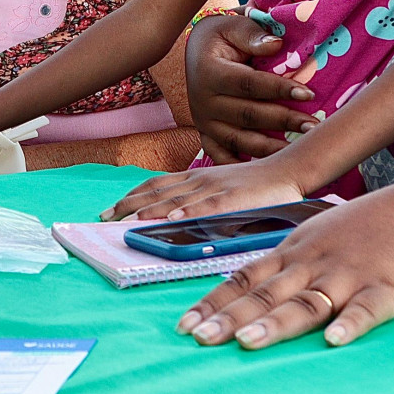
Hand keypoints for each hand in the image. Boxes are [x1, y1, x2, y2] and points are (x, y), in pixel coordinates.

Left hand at [103, 159, 306, 221]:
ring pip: (176, 200)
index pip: (156, 184)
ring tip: (126, 222)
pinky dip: (186, 213)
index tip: (110, 209)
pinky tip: (170, 220)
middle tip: (104, 220)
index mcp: (196, 177)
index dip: (131, 196)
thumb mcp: (222, 187)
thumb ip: (200, 200)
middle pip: (157, 193)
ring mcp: (216, 188)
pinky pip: (206, 206)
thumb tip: (175, 218)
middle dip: (128, 206)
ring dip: (148, 212)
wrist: (289, 170)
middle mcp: (200, 180)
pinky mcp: (233, 198)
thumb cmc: (257, 185)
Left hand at [175, 188, 393, 349]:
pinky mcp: (384, 290)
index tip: (184, 325)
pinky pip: (365, 309)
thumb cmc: (356, 232)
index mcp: (292, 255)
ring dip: (278, 324)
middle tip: (201, 339)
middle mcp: (312, 265)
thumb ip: (277, 269)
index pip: (244, 280)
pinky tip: (334, 340)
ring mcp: (347, 277)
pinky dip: (350, 324)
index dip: (214, 302)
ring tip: (249, 342)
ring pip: (308, 303)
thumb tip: (236, 292)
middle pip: (267, 295)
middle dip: (231, 318)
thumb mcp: (309, 239)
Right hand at [185, 14, 316, 161]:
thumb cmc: (222, 37)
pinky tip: (266, 171)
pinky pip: (222, 156)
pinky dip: (242, 167)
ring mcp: (204, 122)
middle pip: (248, 116)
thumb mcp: (232, 26)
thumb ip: (252, 34)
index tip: (308, 94)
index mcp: (209, 73)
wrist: (196, 52)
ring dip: (271, 148)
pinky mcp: (206, 135)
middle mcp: (203, 102)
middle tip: (313, 126)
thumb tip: (276, 45)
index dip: (278, 89)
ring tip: (300, 150)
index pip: (249, 84)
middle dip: (283, 121)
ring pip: (240, 141)